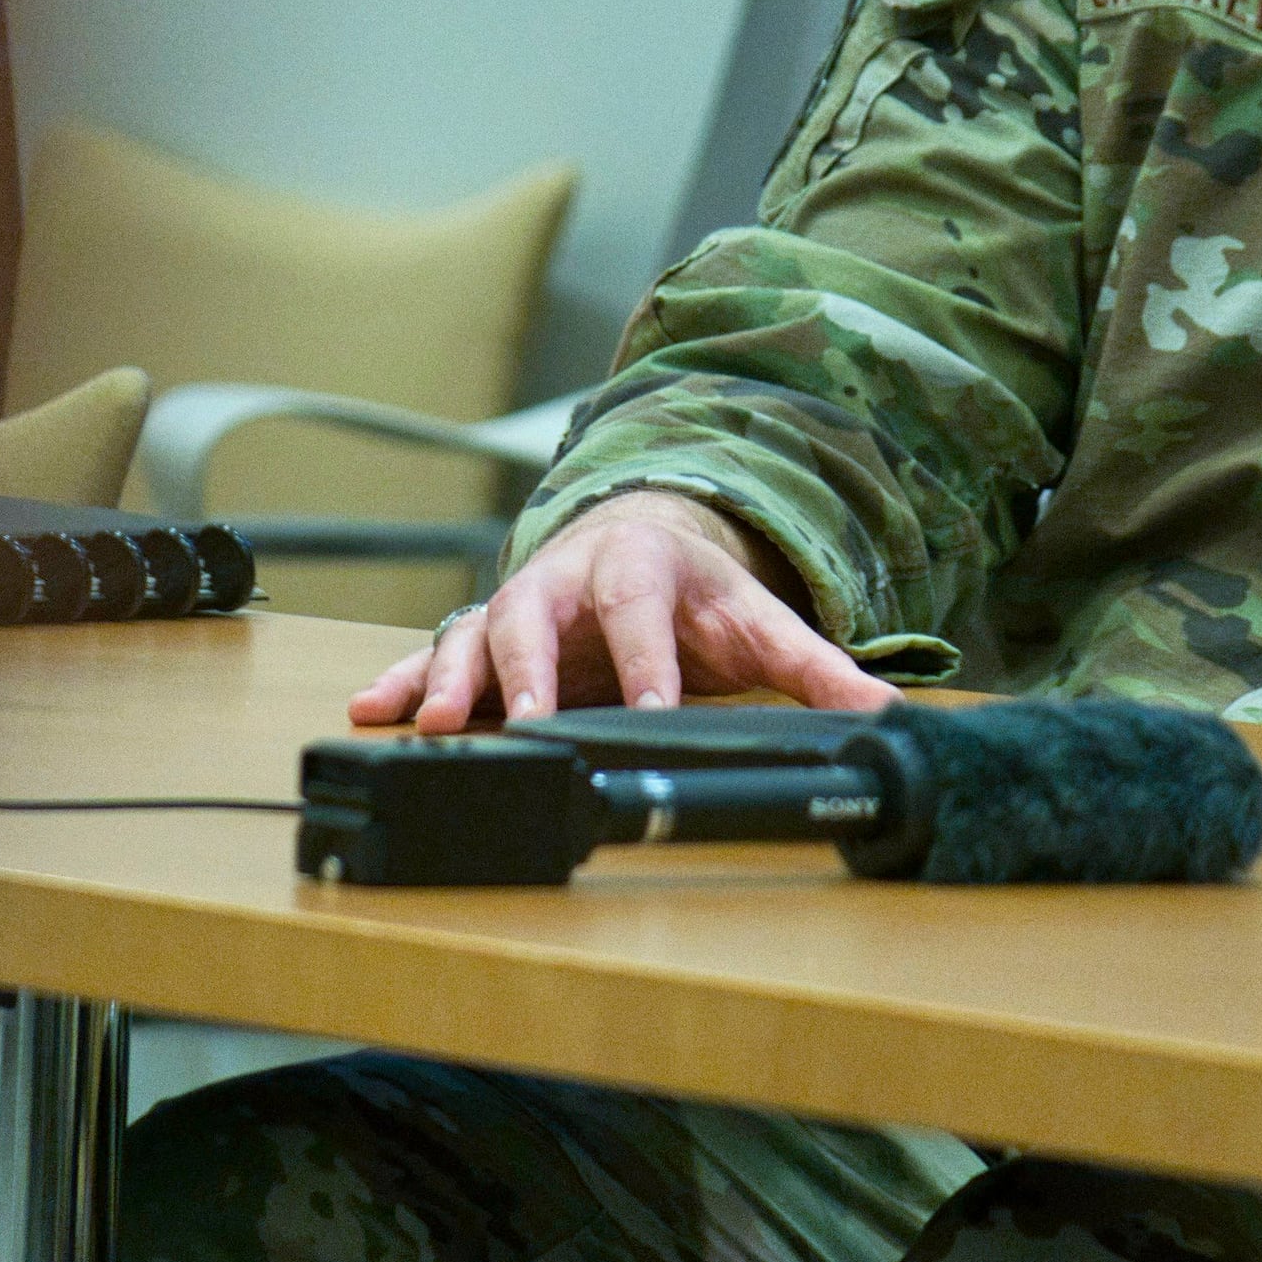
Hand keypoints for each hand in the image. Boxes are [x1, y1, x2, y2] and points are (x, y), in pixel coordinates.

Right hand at [347, 489, 893, 729]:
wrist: (643, 537)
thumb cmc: (701, 593)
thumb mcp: (763, 622)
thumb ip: (820, 669)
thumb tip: (887, 714)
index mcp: (643, 567)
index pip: (642, 613)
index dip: (645, 664)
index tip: (651, 714)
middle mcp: (568, 579)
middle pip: (538, 615)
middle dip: (525, 670)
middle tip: (522, 718)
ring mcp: (521, 604)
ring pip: (476, 633)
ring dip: (452, 679)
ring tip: (432, 724)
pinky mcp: (488, 637)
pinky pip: (439, 655)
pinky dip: (407, 681)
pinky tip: (374, 710)